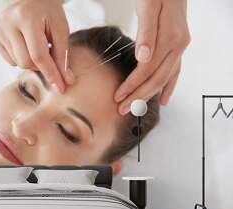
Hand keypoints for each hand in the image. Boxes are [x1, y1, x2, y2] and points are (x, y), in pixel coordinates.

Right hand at [0, 0, 74, 92]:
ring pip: (18, 63)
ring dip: (31, 61)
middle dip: (40, 65)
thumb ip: (63, 56)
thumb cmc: (49, 12)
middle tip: (49, 54)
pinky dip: (21, 57)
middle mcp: (7, 22)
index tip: (61, 87)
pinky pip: (10, 60)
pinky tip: (25, 44)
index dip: (51, 73)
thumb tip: (67, 82)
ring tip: (36, 44)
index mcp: (26, 17)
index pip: (38, 55)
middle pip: (26, 62)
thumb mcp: (60, 29)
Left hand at [115, 0, 190, 114]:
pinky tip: (164, 99)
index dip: (132, 85)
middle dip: (138, 96)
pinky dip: (168, 86)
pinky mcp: (178, 46)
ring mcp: (181, 46)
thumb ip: (147, 32)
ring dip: (149, 95)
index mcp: (171, 37)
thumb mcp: (148, 6)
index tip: (118, 97)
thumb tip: (143, 58)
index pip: (147, 69)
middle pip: (156, 78)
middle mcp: (179, 45)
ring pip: (165, 78)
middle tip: (121, 110)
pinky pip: (174, 71)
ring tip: (134, 108)